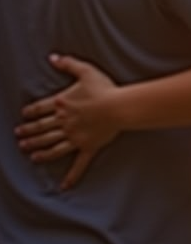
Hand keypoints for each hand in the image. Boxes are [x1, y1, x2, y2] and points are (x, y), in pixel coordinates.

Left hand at [15, 54, 120, 188]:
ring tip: (29, 152)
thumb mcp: (86, 71)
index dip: (30, 113)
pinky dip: (71, 176)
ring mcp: (74, 137)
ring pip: (51, 145)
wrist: (119, 106)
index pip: (40, 109)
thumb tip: (52, 57)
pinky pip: (78, 164)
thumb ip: (68, 64)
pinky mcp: (87, 147)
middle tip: (19, 137)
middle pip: (41, 129)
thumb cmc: (104, 89)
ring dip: (39, 149)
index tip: (23, 116)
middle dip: (29, 133)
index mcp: (61, 104)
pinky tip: (64, 186)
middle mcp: (63, 122)